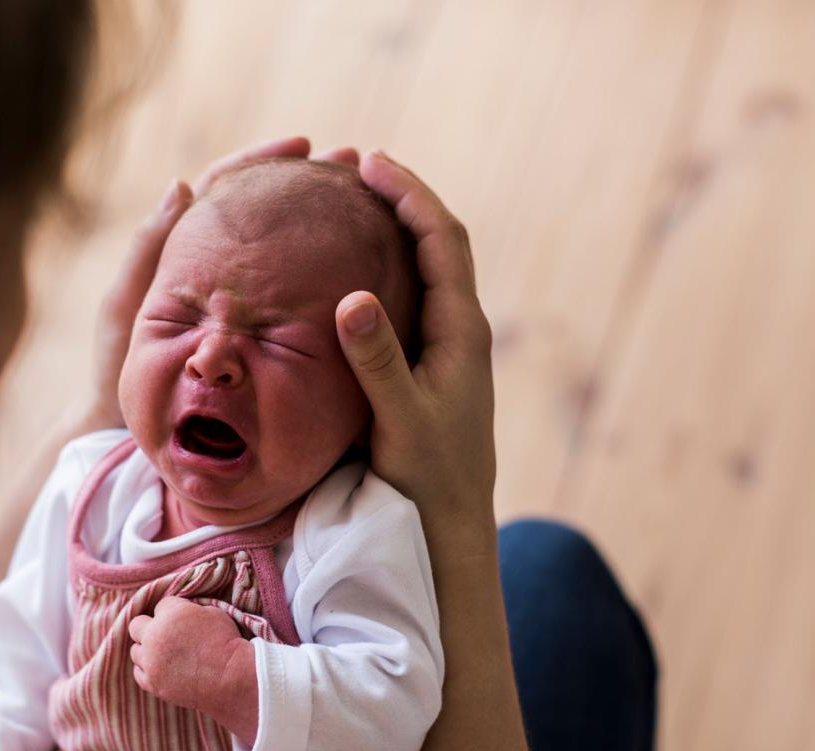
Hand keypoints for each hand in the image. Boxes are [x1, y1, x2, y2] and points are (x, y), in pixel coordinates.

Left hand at [79, 136, 359, 430]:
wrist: (129, 427)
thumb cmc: (120, 367)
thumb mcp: (126, 306)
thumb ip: (147, 250)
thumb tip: (182, 186)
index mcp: (185, 249)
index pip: (227, 187)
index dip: (263, 161)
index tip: (302, 145)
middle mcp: (221, 267)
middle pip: (268, 211)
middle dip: (310, 183)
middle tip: (352, 164)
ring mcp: (244, 299)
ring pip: (287, 250)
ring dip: (325, 222)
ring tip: (368, 202)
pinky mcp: (261, 331)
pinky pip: (296, 295)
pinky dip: (324, 274)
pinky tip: (360, 267)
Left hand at [128, 597, 257, 744]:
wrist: (232, 678)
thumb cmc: (227, 643)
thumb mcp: (212, 612)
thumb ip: (188, 609)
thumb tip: (180, 613)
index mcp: (170, 614)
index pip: (161, 605)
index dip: (174, 611)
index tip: (185, 620)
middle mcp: (154, 636)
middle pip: (136, 625)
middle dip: (150, 627)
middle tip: (167, 634)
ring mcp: (150, 662)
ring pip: (135, 651)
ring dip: (147, 649)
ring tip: (166, 654)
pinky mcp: (152, 683)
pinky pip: (138, 672)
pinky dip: (147, 669)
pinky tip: (161, 668)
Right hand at [335, 151, 496, 546]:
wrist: (451, 524)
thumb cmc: (428, 477)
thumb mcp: (400, 420)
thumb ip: (378, 361)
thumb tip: (353, 297)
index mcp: (462, 331)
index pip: (442, 240)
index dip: (409, 194)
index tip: (369, 162)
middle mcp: (461, 330)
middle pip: (439, 242)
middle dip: (402, 198)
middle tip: (356, 167)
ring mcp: (449, 347)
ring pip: (427, 268)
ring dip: (396, 228)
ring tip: (354, 202)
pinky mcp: (432, 365)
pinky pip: (412, 296)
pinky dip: (387, 266)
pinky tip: (354, 270)